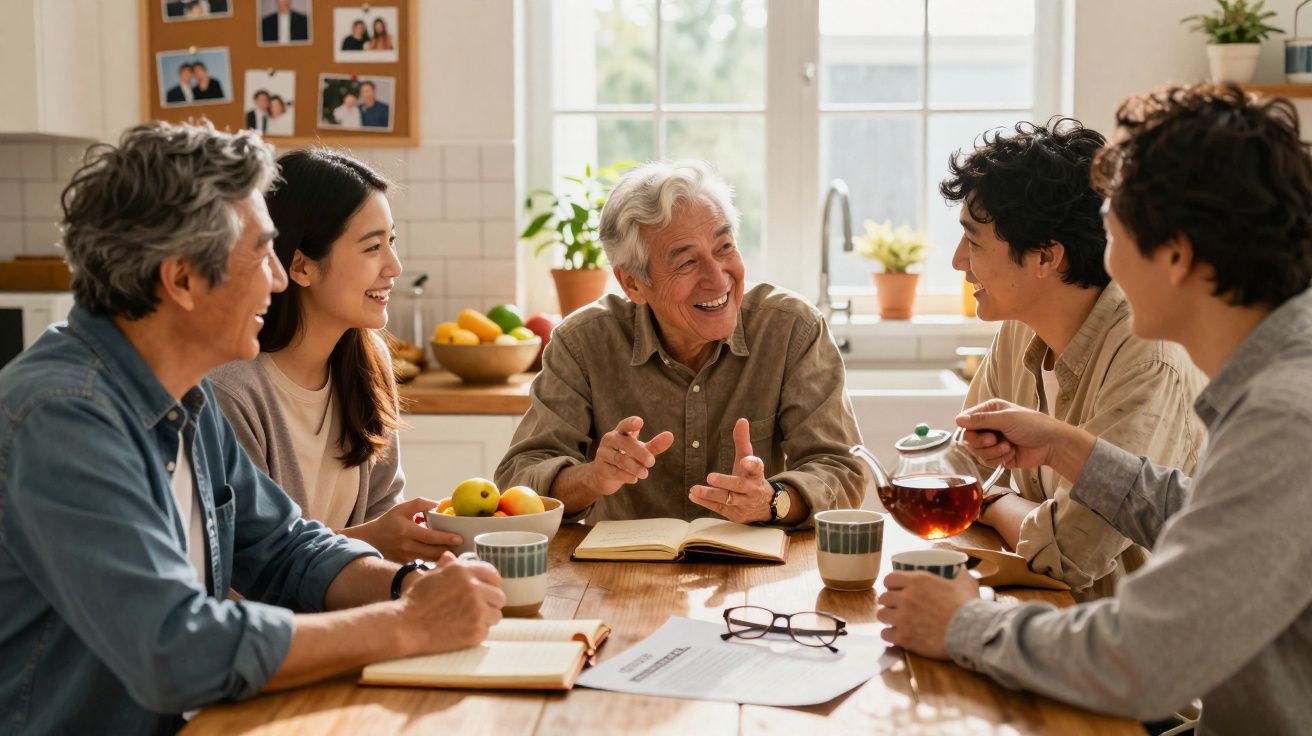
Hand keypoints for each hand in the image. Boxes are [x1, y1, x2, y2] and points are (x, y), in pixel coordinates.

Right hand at [344, 497, 462, 562]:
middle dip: (450, 549)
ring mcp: (407, 557)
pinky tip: (445, 556)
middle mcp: (407, 546)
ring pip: (431, 559)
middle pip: (433, 551)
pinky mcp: (407, 564)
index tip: (459, 538)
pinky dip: (436, 560)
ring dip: (445, 556)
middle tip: (464, 546)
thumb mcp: (401, 508)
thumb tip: (437, 504)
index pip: (430, 537)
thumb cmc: (388, 522)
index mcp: (407, 531)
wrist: (371, 540)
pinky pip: (424, 563)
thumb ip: (419, 504)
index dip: (445, 538)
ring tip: (458, 551)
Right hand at [398, 551, 504, 653]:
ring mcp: (476, 609)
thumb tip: (450, 555)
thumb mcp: (430, 576)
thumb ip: (447, 566)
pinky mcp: (476, 630)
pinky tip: (461, 630)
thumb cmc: (414, 600)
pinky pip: (486, 631)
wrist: (404, 625)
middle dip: (490, 603)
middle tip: (477, 609)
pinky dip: (476, 633)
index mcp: (463, 571)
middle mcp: (473, 587)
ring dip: (485, 619)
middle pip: (499, 596)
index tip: (488, 591)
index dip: (491, 585)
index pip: (493, 575)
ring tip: (468, 620)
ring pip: (496, 615)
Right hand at [587, 416, 674, 495]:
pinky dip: (625, 476)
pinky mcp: (601, 468)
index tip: (640, 422)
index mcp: (620, 432)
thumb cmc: (626, 457)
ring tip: (645, 474)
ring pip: (619, 459)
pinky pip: (614, 471)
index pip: (625, 425)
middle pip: (624, 443)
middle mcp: (610, 440)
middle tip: (652, 462)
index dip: (631, 423)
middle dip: (639, 452)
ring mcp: (603, 454)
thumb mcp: (641, 451)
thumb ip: (655, 445)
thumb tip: (670, 436)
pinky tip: (634, 479)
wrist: (604, 476)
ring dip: (634, 467)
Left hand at [689, 417, 772, 522]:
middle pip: (739, 485)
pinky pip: (719, 508)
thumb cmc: (751, 476)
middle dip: (725, 482)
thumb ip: (742, 441)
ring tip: (694, 489)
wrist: (764, 506)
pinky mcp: (734, 514)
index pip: (757, 467)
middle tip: (710, 476)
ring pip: (727, 499)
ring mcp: (743, 503)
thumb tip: (742, 420)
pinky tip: (693, 495)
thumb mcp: (748, 459)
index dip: (752, 464)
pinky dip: (705, 503)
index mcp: (756, 474)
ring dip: (710, 494)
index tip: (745, 460)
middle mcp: (751, 489)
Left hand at [876, 571, 979, 659]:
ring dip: (888, 618)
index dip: (891, 585)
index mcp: (917, 581)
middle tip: (897, 607)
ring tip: (896, 621)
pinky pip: (885, 634)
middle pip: (883, 598)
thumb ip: (961, 574)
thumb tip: (962, 568)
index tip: (896, 590)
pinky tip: (897, 635)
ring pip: (881, 615)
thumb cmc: (969, 607)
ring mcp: (902, 618)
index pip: (889, 579)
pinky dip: (890, 635)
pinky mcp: (904, 637)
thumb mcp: (966, 583)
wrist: (971, 633)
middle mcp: (906, 597)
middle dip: (889, 602)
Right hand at [956, 399, 1066, 469]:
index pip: (966, 420)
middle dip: (982, 442)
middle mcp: (989, 426)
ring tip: (1009, 446)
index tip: (980, 432)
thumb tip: (958, 420)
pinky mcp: (998, 456)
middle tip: (994, 439)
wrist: (1051, 445)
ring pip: (978, 452)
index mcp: (989, 411)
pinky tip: (1011, 453)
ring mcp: (993, 442)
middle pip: (969, 438)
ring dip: (994, 451)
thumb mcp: (1006, 418)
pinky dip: (999, 459)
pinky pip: (987, 461)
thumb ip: (981, 420)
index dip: (969, 428)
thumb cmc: (1033, 425)